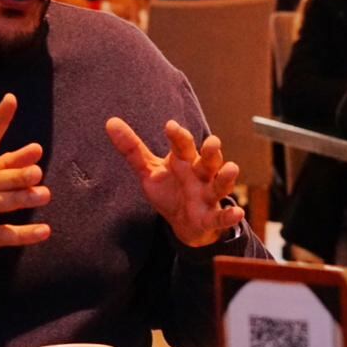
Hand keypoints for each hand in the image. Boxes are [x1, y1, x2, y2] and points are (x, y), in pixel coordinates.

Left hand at [106, 117, 244, 247]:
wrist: (184, 224)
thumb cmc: (170, 191)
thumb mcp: (149, 171)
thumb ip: (132, 149)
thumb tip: (110, 121)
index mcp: (185, 160)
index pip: (183, 145)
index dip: (178, 136)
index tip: (170, 127)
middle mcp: (201, 174)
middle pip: (209, 160)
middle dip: (211, 151)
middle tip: (212, 142)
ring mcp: (208, 196)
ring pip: (220, 184)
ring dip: (227, 177)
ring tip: (231, 168)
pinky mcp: (211, 218)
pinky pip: (222, 217)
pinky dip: (230, 216)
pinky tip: (237, 213)